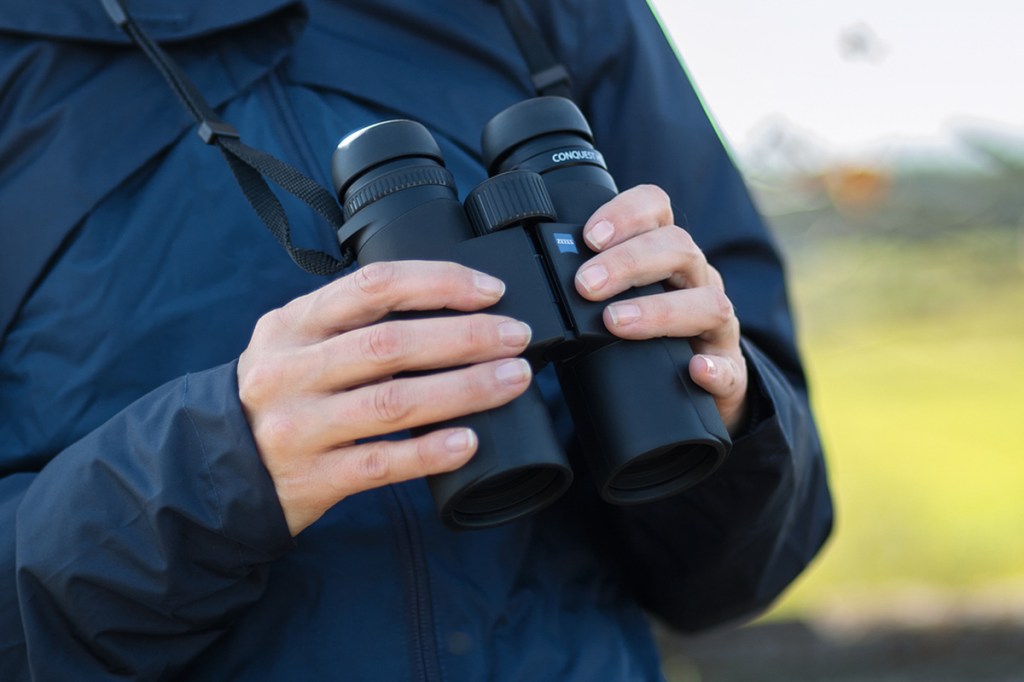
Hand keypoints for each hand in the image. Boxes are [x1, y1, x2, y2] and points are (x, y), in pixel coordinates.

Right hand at [237, 261, 533, 535]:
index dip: (438, 283)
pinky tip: (468, 442)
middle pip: (389, 345)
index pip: (371, 286)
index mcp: (292, 325)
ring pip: (392, 403)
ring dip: (462, 390)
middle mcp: (291, 371)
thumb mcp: (294, 343)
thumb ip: (350, 321)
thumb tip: (447, 308)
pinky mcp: (311, 479)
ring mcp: (299, 427)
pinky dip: (428, 453)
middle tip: (516, 338)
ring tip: (512, 381)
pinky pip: (379, 464)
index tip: (489, 292)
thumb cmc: (278, 396)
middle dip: (464, 337)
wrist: (213, 469)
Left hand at [573, 185, 748, 431]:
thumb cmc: (643, 332)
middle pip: (678, 249)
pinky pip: (731, 368)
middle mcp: (696, 280)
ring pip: (707, 302)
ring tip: (617, 322)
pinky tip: (695, 370)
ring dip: (660, 311)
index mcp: (666, 254)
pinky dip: (715, 369)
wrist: (695, 382)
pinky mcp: (729, 371)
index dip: (625, 213)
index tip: (590, 236)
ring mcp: (717, 325)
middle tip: (586, 285)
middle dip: (628, 263)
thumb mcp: (617, 296)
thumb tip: (536, 282)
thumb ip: (589, 284)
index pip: (657, 209)